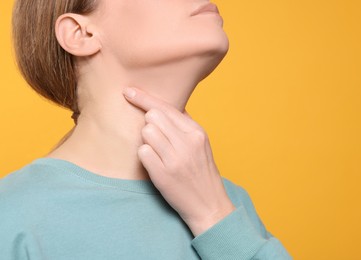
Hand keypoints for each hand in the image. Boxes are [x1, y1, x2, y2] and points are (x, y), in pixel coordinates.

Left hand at [123, 87, 235, 235]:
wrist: (208, 203)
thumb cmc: (201, 171)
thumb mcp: (202, 143)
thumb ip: (184, 124)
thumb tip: (162, 106)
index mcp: (197, 132)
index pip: (166, 107)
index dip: (144, 97)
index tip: (128, 91)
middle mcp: (187, 142)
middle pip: (152, 117)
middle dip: (149, 124)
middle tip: (157, 139)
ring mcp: (175, 159)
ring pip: (146, 132)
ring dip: (147, 141)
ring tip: (159, 153)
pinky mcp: (163, 174)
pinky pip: (142, 152)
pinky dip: (145, 156)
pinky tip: (155, 164)